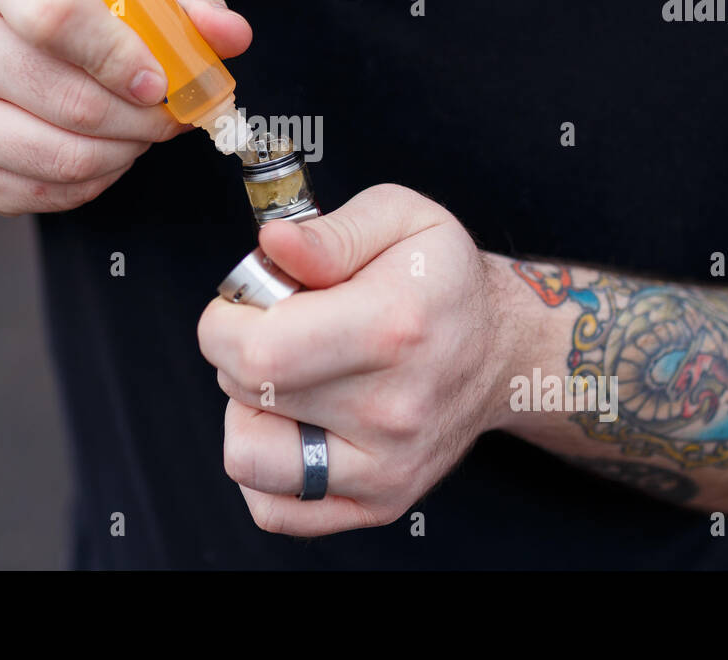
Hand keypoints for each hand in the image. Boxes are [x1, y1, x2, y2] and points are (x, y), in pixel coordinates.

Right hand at [0, 0, 250, 213]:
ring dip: (121, 153)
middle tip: (168, 117)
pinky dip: (91, 183)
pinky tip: (104, 156)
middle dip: (139, 120)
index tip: (159, 80)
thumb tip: (231, 34)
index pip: (54, 11)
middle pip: (64, 97)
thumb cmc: (79, 15)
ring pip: (57, 154)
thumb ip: (188, 7)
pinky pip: (41, 193)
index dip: (117, 54)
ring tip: (139, 134)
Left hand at [197, 184, 516, 535]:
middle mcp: (392, 408)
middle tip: (274, 328)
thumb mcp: (400, 218)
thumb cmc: (441, 280)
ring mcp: (387, 467)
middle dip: (233, 352)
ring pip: (249, 458)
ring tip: (284, 379)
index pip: (259, 350)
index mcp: (393, 326)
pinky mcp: (380, 503)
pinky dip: (263, 466)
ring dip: (245, 413)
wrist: (502, 350)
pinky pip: (273, 509)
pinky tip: (291, 423)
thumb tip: (272, 244)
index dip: (224, 321)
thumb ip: (329, 233)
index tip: (245, 302)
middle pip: (247, 394)